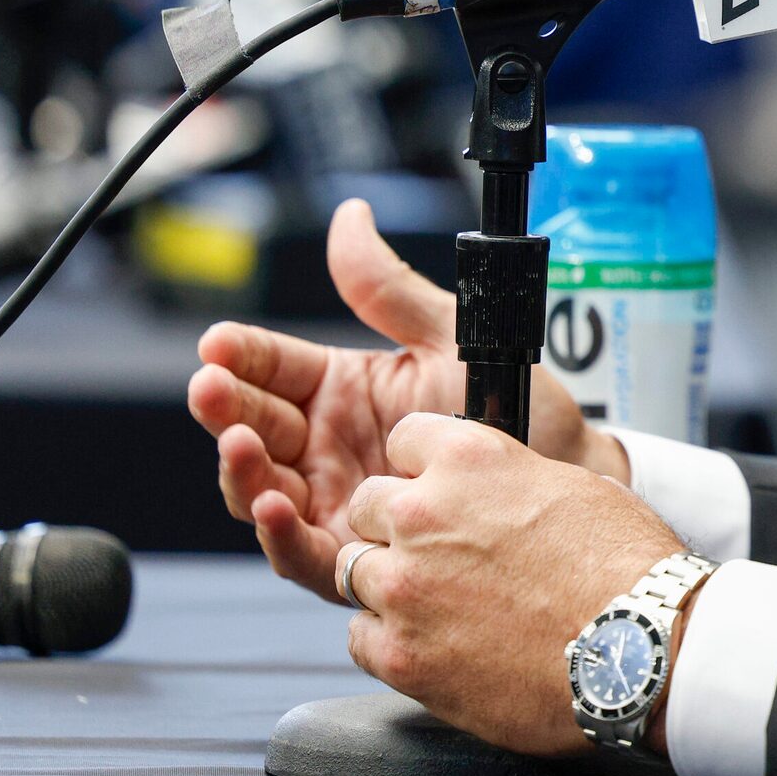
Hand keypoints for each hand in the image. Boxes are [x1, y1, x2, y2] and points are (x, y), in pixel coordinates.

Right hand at [188, 198, 624, 600]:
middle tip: (210, 388)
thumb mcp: (447, 337)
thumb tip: (349, 218)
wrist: (567, 469)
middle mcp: (328, 447)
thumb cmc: (514, 406)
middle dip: (222, 406)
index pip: (271, 366)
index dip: (240, 353)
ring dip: (240, 468)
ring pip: (262, 490)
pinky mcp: (356, 557)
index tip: (218, 341)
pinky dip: (280, 534)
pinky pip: (303, 552)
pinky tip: (274, 508)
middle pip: (253, 426)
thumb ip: (389, 289)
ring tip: (240, 442)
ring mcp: (337, 502)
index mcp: (342, 390)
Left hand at [343, 413, 688, 757]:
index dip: (423, 467)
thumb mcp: (575, 488)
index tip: (437, 488)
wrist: (642, 651)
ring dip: (390, 583)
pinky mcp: (402, 657)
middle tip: (438, 553)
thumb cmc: (626, 570)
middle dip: (394, 525)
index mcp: (470, 461)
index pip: (403, 439)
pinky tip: (436, 644)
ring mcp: (406, 589)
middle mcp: (424, 516)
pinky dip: (389, 640)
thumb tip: (499, 492)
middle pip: (365, 506)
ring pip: (354, 572)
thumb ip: (513, 480)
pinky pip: (360, 638)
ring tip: (441, 604)